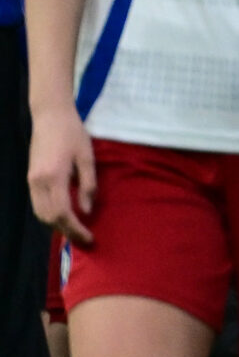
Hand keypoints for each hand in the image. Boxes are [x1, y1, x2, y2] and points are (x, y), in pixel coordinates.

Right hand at [28, 105, 95, 242]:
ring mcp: (31, 181)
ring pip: (40, 213)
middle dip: (66, 231)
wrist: (50, 117)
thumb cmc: (73, 134)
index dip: (75, 229)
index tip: (90, 238)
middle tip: (85, 239)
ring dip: (57, 225)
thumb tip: (87, 211)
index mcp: (53, 177)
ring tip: (77, 231)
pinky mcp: (31, 178)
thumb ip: (88, 185)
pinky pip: (38, 204)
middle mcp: (38, 182)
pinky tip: (65, 217)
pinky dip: (50, 215)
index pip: (62, 213)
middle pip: (48, 217)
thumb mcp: (87, 158)